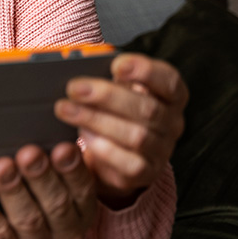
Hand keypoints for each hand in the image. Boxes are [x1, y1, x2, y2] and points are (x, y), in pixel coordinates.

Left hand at [0, 142, 97, 238]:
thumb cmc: (17, 199)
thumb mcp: (37, 182)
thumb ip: (44, 159)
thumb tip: (33, 119)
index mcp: (81, 211)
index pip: (82, 189)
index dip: (72, 169)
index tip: (62, 147)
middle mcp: (67, 234)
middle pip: (56, 204)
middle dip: (40, 176)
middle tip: (28, 153)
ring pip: (28, 220)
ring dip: (14, 191)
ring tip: (1, 167)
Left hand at [54, 53, 187, 206]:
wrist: (114, 154)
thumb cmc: (114, 111)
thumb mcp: (116, 90)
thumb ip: (107, 77)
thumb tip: (77, 66)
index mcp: (170, 97)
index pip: (170, 81)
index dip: (146, 71)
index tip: (116, 65)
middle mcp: (171, 123)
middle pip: (148, 108)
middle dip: (107, 96)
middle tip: (74, 88)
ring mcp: (162, 150)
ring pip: (136, 136)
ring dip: (96, 120)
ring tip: (66, 110)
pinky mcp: (146, 172)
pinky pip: (130, 163)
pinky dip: (105, 148)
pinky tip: (83, 136)